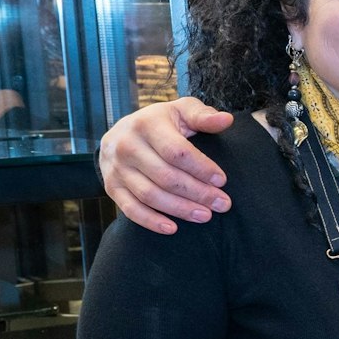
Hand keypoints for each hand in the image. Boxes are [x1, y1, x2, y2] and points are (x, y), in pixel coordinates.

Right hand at [98, 98, 234, 233]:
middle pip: (165, 176)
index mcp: (147, 124)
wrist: (123, 132)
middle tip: (222, 204)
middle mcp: (127, 146)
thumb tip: (226, 120)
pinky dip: (150, 221)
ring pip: (150, 194)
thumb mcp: (182, 110)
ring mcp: (116, 168)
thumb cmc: (162, 122)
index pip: (176, 151)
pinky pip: (130, 208)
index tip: (222, 181)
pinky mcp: (111, 186)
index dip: (201, 168)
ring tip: (205, 216)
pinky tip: (172, 228)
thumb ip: (203, 115)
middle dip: (197, 193)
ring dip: (179, 209)